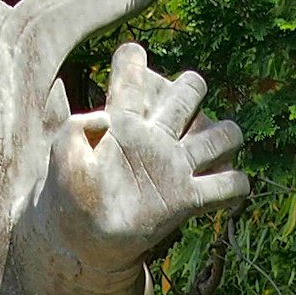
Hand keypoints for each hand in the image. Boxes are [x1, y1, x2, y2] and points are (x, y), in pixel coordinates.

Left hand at [40, 40, 250, 260]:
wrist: (82, 239)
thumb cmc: (69, 196)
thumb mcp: (60, 158)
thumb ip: (72, 130)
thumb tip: (104, 118)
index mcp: (123, 121)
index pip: (131, 76)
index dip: (132, 61)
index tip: (132, 56)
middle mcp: (155, 136)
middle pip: (190, 92)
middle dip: (191, 90)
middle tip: (176, 111)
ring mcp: (175, 165)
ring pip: (221, 135)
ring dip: (225, 136)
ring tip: (209, 151)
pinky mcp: (187, 198)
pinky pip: (226, 185)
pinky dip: (235, 185)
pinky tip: (228, 188)